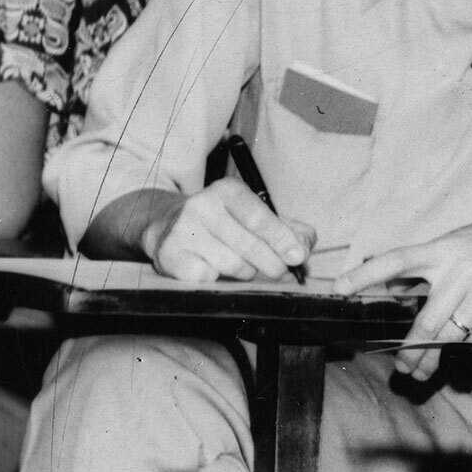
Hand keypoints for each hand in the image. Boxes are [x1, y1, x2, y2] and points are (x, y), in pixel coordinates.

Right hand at [142, 178, 313, 283]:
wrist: (168, 227)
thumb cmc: (226, 224)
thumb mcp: (258, 216)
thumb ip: (290, 229)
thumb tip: (303, 249)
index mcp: (227, 190)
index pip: (260, 218)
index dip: (282, 240)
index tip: (298, 257)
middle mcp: (202, 205)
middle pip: (250, 246)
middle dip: (272, 264)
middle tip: (278, 270)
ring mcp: (183, 231)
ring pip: (234, 266)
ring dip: (247, 273)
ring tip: (241, 264)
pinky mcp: (170, 255)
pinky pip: (210, 279)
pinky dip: (218, 280)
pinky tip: (213, 268)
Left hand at [340, 203, 471, 381]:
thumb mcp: (461, 239)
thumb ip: (432, 262)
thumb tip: (397, 284)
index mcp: (443, 250)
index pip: (396, 260)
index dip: (365, 273)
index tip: (339, 287)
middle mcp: (458, 272)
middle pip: (425, 321)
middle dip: (410, 351)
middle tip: (402, 369)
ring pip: (449, 337)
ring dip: (432, 361)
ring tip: (421, 374)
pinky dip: (467, 357)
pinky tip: (460, 368)